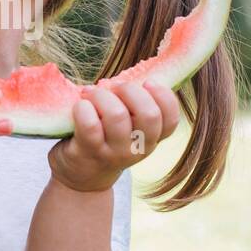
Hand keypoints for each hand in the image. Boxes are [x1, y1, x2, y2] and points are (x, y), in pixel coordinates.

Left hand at [47, 81, 180, 192]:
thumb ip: (135, 106)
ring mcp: (114, 153)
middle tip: (114, 87)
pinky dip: (83, 108)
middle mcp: (138, 149)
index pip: (171, 120)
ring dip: (102, 96)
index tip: (147, 82)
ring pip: (117, 115)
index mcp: (153, 139)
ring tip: (91, 94)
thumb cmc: (107, 139)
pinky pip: (89, 125)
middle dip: (130, 90)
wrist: (81, 176)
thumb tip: (133, 73)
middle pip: (149, 115)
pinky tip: (80, 106)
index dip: (163, 96)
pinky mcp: (89, 152)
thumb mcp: (128, 128)